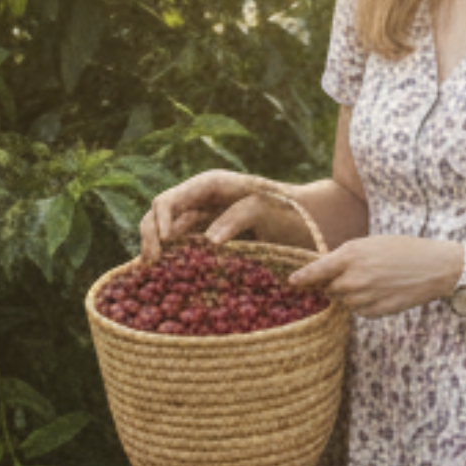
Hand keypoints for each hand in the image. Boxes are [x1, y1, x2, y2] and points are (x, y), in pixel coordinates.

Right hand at [139, 170, 311, 261]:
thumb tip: (209, 241)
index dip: (157, 222)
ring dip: (160, 253)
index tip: (162, 247)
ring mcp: (205, 220)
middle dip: (150, 239)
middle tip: (152, 268)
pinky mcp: (213, 241)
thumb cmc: (292, 209)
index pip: (168, 200)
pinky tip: (172, 280)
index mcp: (209, 185)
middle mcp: (201, 200)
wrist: (315, 222)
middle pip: (159, 216)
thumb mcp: (267, 208)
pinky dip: (176, 263)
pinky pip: (185, 249)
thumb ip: (238, 217)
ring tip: (156, 278)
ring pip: (169, 235)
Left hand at [288, 236, 462, 317]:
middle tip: (357, 274)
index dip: (302, 277)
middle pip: (330, 288)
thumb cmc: (404, 249)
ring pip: (344, 301)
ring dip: (352, 294)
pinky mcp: (376, 311)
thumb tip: (327, 269)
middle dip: (336, 283)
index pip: (317, 270)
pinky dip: (365, 304)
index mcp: (351, 255)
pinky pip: (360, 311)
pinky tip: (383, 292)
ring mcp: (364, 297)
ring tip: (375, 281)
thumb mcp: (371, 243)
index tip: (292, 282)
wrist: (435, 267)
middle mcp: (353, 278)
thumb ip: (347, 256)